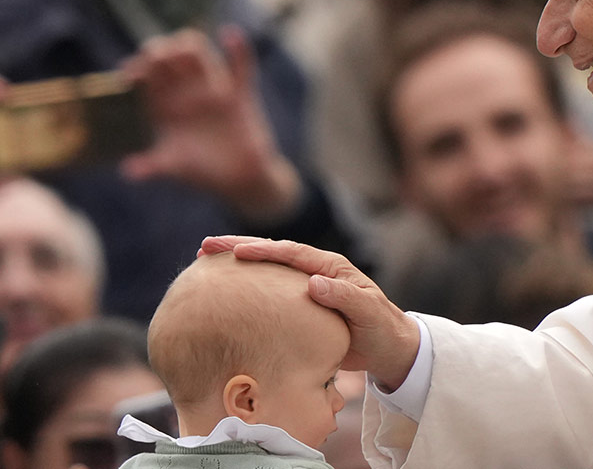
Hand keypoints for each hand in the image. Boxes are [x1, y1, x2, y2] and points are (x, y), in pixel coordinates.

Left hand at [121, 27, 300, 221]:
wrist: (239, 180)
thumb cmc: (204, 173)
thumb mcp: (175, 168)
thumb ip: (152, 166)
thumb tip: (127, 171)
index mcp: (166, 106)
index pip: (147, 76)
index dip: (137, 69)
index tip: (130, 76)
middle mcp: (186, 93)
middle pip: (168, 56)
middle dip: (158, 51)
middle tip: (153, 60)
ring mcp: (213, 90)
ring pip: (198, 54)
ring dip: (187, 46)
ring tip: (180, 51)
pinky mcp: (239, 95)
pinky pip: (242, 67)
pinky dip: (238, 49)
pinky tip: (229, 34)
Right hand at [200, 236, 419, 390]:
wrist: (388, 348)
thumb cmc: (381, 328)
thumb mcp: (368, 312)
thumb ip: (344, 296)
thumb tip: (314, 283)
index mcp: (330, 266)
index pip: (292, 253)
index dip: (264, 251)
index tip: (238, 252)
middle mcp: (314, 271)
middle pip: (271, 252)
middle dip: (238, 246)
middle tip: (206, 245)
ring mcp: (303, 286)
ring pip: (265, 269)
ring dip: (236, 262)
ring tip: (204, 259)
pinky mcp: (297, 305)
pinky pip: (266, 291)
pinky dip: (245, 286)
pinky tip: (224, 290)